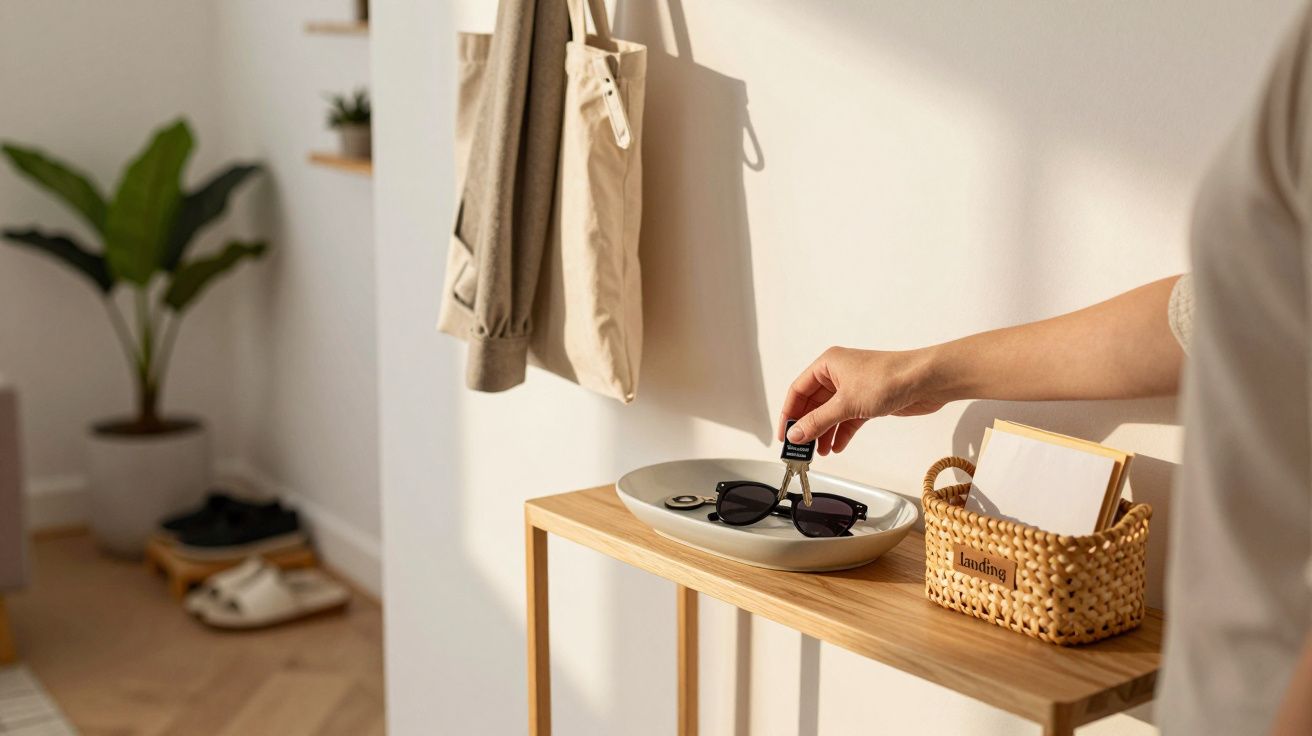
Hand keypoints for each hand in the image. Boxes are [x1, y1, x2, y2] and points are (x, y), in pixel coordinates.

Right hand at [779, 347, 947, 454]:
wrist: (926, 380)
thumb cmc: (889, 378)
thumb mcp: (845, 403)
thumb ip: (817, 421)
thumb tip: (795, 434)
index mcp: (827, 364)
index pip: (798, 390)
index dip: (789, 413)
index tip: (784, 436)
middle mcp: (838, 374)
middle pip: (813, 404)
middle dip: (807, 427)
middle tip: (800, 448)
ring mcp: (853, 388)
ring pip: (830, 413)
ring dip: (823, 433)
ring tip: (819, 452)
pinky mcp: (868, 401)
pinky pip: (847, 419)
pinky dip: (841, 433)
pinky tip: (837, 447)